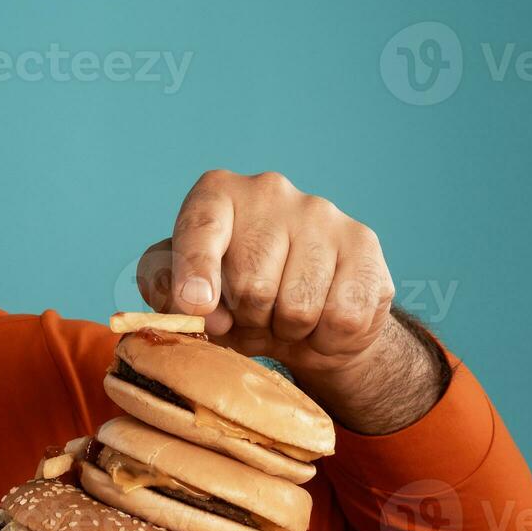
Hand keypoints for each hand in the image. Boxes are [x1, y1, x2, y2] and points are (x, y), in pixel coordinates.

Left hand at [137, 170, 444, 432]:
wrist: (305, 313)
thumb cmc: (230, 297)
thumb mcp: (181, 292)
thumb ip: (167, 291)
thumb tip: (199, 308)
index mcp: (217, 193)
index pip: (201, 227)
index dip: (195, 270)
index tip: (194, 305)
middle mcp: (270, 190)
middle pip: (251, 283)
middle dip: (247, 318)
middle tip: (251, 316)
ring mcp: (322, 213)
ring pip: (298, 306)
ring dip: (287, 331)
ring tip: (283, 317)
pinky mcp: (364, 244)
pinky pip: (343, 318)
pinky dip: (327, 339)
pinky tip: (320, 322)